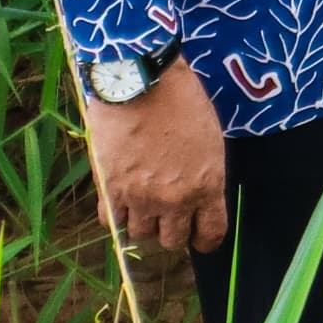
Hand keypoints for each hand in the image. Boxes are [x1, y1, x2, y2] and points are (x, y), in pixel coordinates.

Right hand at [81, 61, 227, 253]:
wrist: (141, 81)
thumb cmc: (182, 99)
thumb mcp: (209, 137)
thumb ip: (205, 173)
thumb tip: (199, 192)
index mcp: (207, 186)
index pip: (211, 233)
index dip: (206, 239)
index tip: (200, 237)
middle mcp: (175, 200)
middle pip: (173, 240)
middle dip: (173, 231)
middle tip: (169, 217)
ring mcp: (140, 198)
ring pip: (141, 235)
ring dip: (144, 223)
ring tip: (142, 206)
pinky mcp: (111, 189)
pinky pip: (112, 221)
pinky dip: (116, 215)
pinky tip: (120, 202)